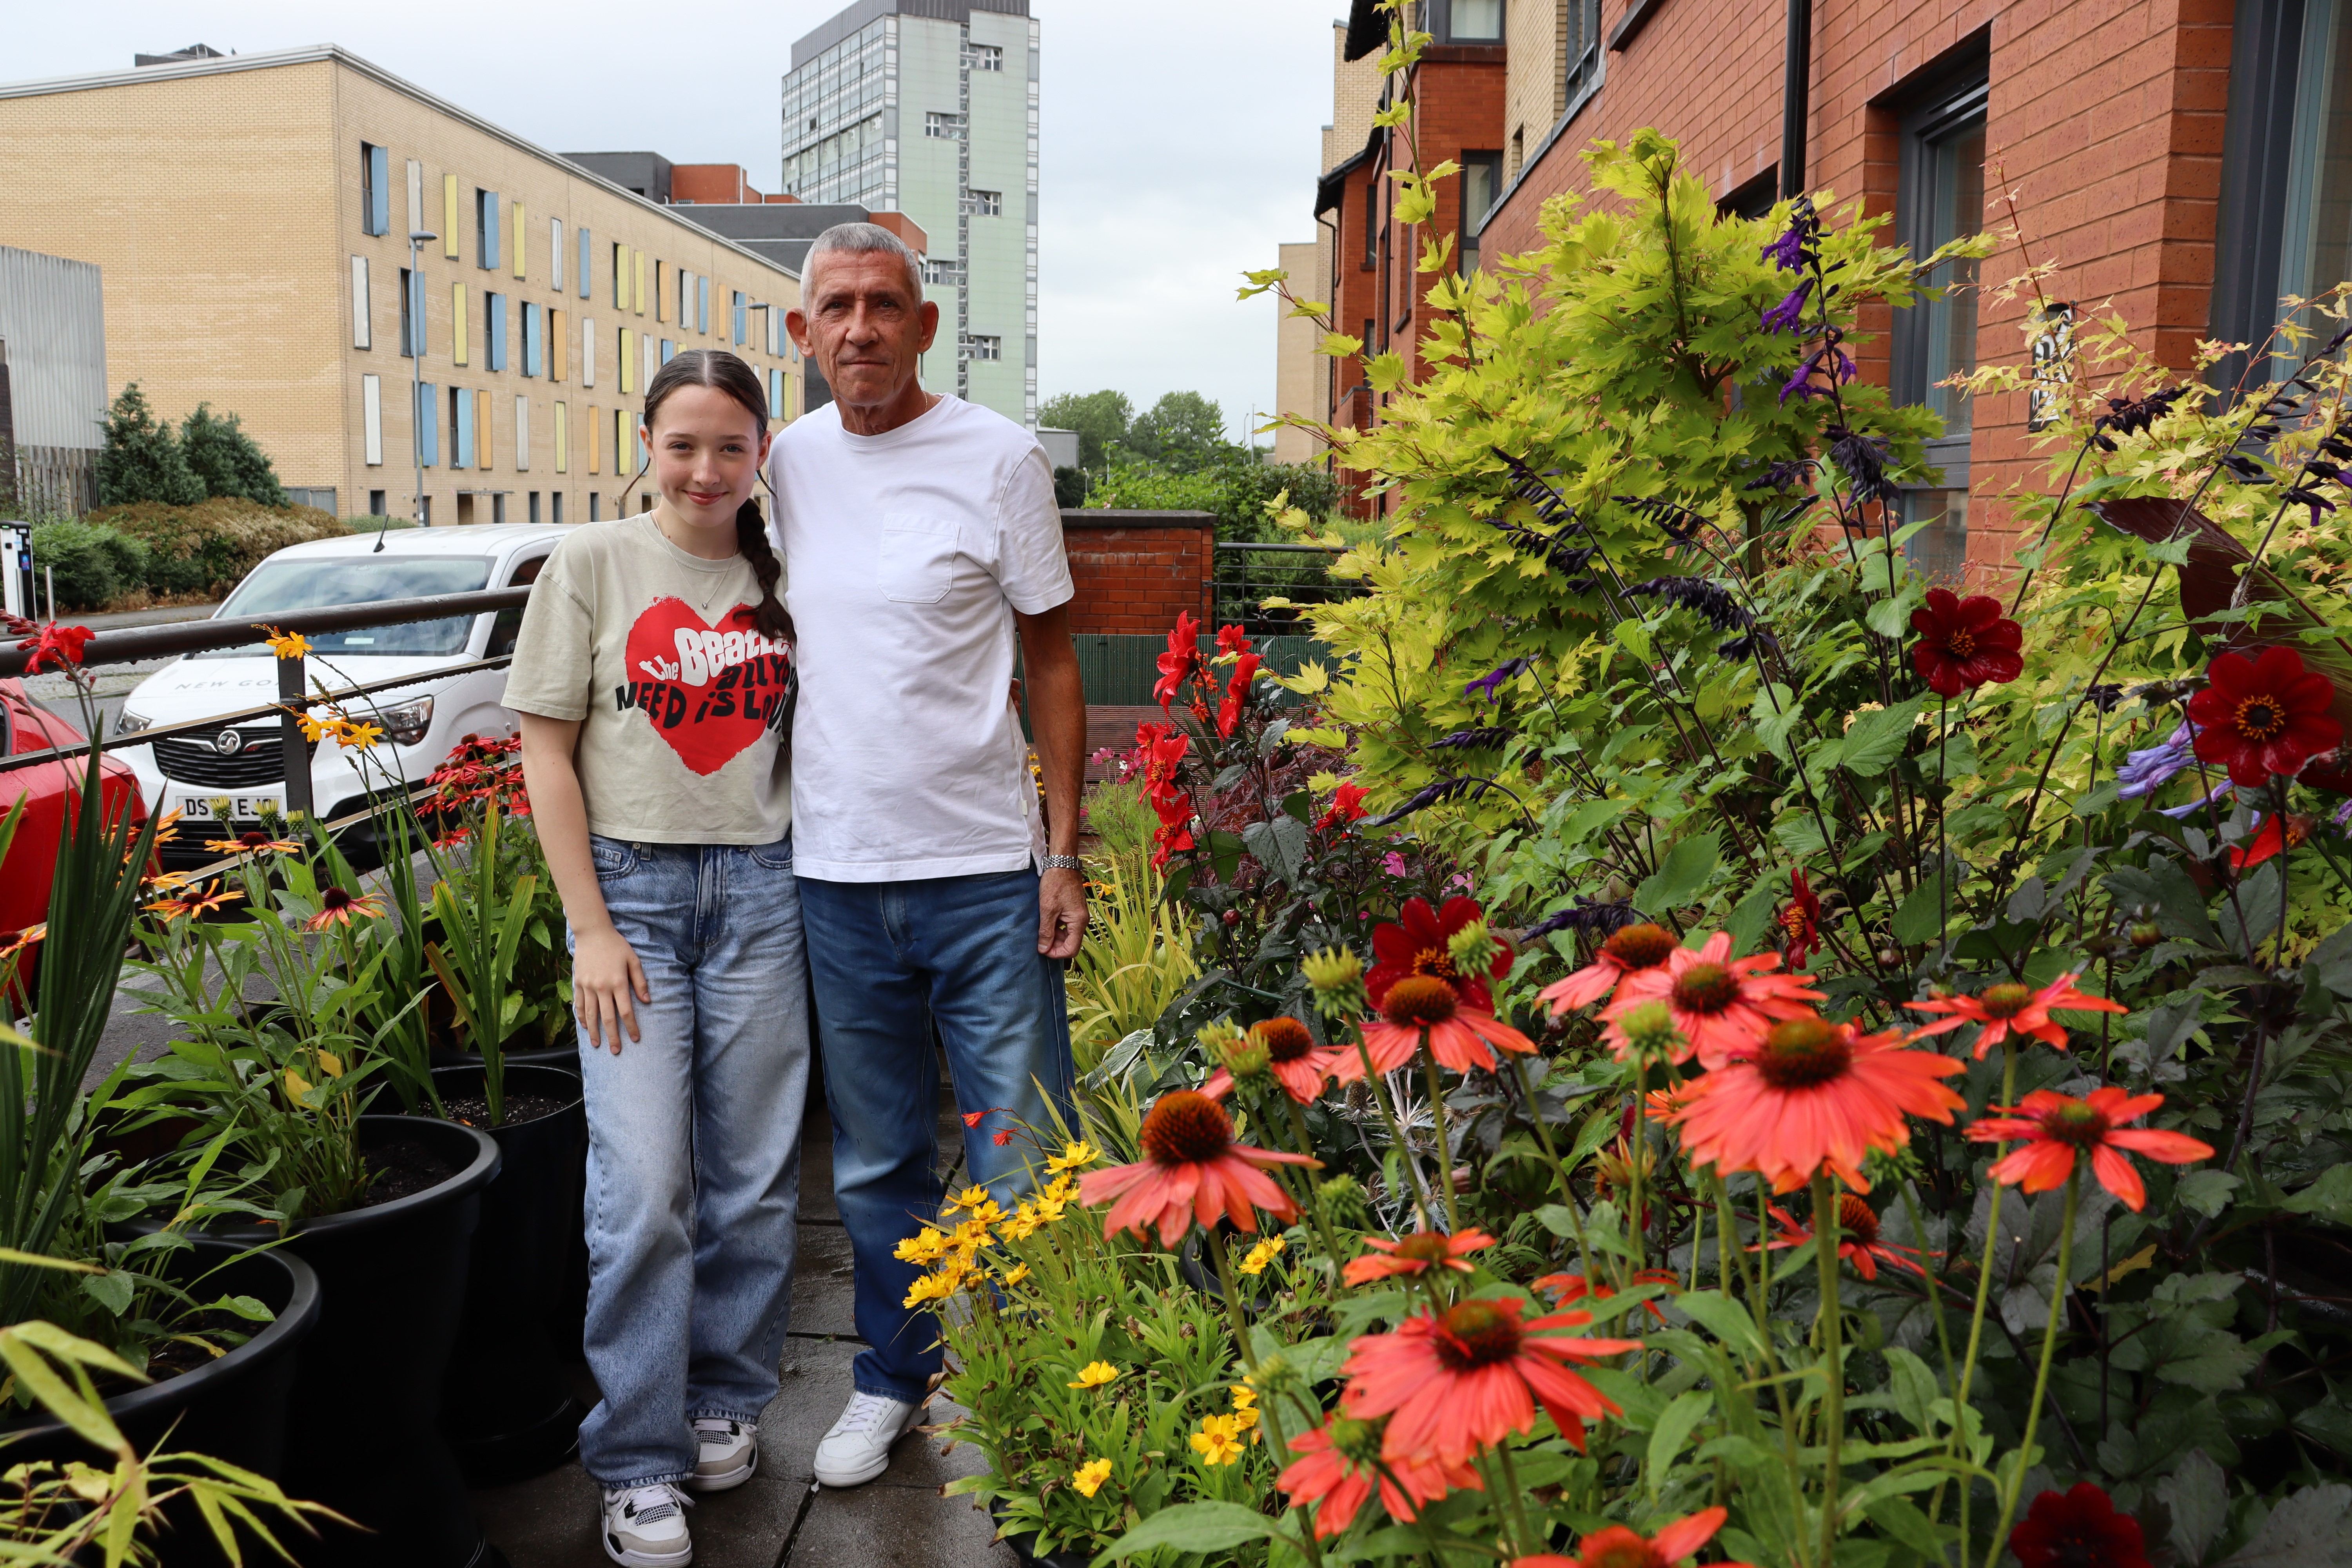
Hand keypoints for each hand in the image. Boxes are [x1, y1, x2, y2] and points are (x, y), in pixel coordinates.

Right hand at [574, 926, 649, 1052]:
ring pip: (590, 1014)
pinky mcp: (578, 983)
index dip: (631, 1026)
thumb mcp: (633, 960)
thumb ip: (640, 981)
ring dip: (594, 1031)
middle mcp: (602, 987)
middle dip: (612, 1036)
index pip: (626, 1011)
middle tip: (616, 1051)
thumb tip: (647, 1001)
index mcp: (618, 982)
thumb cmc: (616, 946)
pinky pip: (579, 1004)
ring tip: (597, 1044)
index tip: (635, 1039)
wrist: (593, 933)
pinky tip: (584, 1027)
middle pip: (607, 1017)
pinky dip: (581, 1017)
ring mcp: (588, 986)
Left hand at [1036, 866, 1085, 959]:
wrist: (1062, 864)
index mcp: (1078, 922)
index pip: (1072, 949)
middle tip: (1039, 939)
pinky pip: (1066, 926)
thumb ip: (1046, 931)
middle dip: (1055, 945)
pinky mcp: (1073, 911)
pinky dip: (1056, 927)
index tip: (1042, 949)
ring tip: (1041, 928)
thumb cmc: (1056, 883)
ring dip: (1054, 936)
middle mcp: (1081, 921)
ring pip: (1067, 935)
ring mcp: (1078, 916)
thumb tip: (1043, 949)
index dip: (1056, 953)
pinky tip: (1045, 921)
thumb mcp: (1047, 909)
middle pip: (1070, 943)